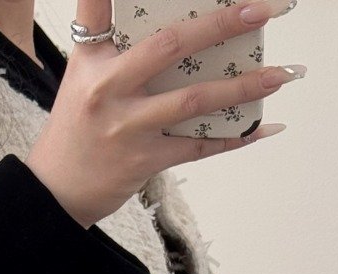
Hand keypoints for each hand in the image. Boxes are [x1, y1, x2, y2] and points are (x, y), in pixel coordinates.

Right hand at [24, 0, 300, 228]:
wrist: (56, 192)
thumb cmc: (76, 127)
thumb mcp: (82, 76)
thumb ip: (113, 44)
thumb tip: (174, 30)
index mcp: (92, 59)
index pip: (97, 7)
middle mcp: (109, 88)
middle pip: (171, 46)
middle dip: (220, 25)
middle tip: (261, 10)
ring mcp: (128, 126)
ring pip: (194, 99)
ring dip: (243, 86)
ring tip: (281, 74)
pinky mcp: (145, 161)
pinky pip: (198, 146)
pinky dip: (234, 139)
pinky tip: (263, 128)